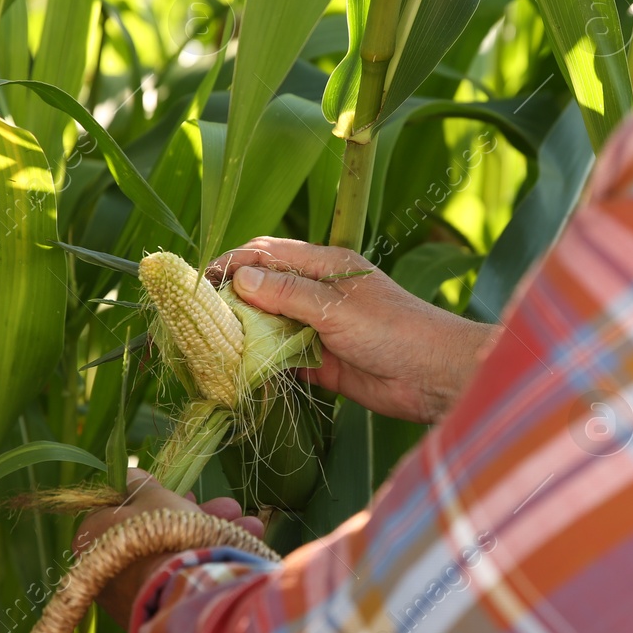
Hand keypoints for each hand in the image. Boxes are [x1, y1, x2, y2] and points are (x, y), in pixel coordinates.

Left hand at [74, 467, 265, 631]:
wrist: (180, 589)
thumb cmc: (160, 533)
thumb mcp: (153, 496)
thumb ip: (141, 484)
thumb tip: (130, 473)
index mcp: (91, 538)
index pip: (123, 510)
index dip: (157, 498)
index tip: (187, 494)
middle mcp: (104, 570)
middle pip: (155, 533)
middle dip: (197, 517)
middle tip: (227, 508)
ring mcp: (129, 596)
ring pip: (173, 555)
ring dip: (211, 536)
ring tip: (250, 525)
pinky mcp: (155, 612)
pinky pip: (180, 578)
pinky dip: (206, 562)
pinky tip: (242, 548)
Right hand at [208, 238, 498, 423]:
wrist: (435, 378)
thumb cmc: (395, 330)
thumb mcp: (337, 307)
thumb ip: (288, 294)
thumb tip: (240, 278)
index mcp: (325, 266)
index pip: (268, 254)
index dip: (233, 263)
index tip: (201, 282)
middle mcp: (318, 294)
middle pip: (264, 290)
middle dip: (232, 300)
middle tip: (196, 319)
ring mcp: (319, 329)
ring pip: (269, 326)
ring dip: (243, 335)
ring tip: (207, 347)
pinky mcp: (323, 364)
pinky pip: (283, 359)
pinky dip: (261, 364)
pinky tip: (236, 372)